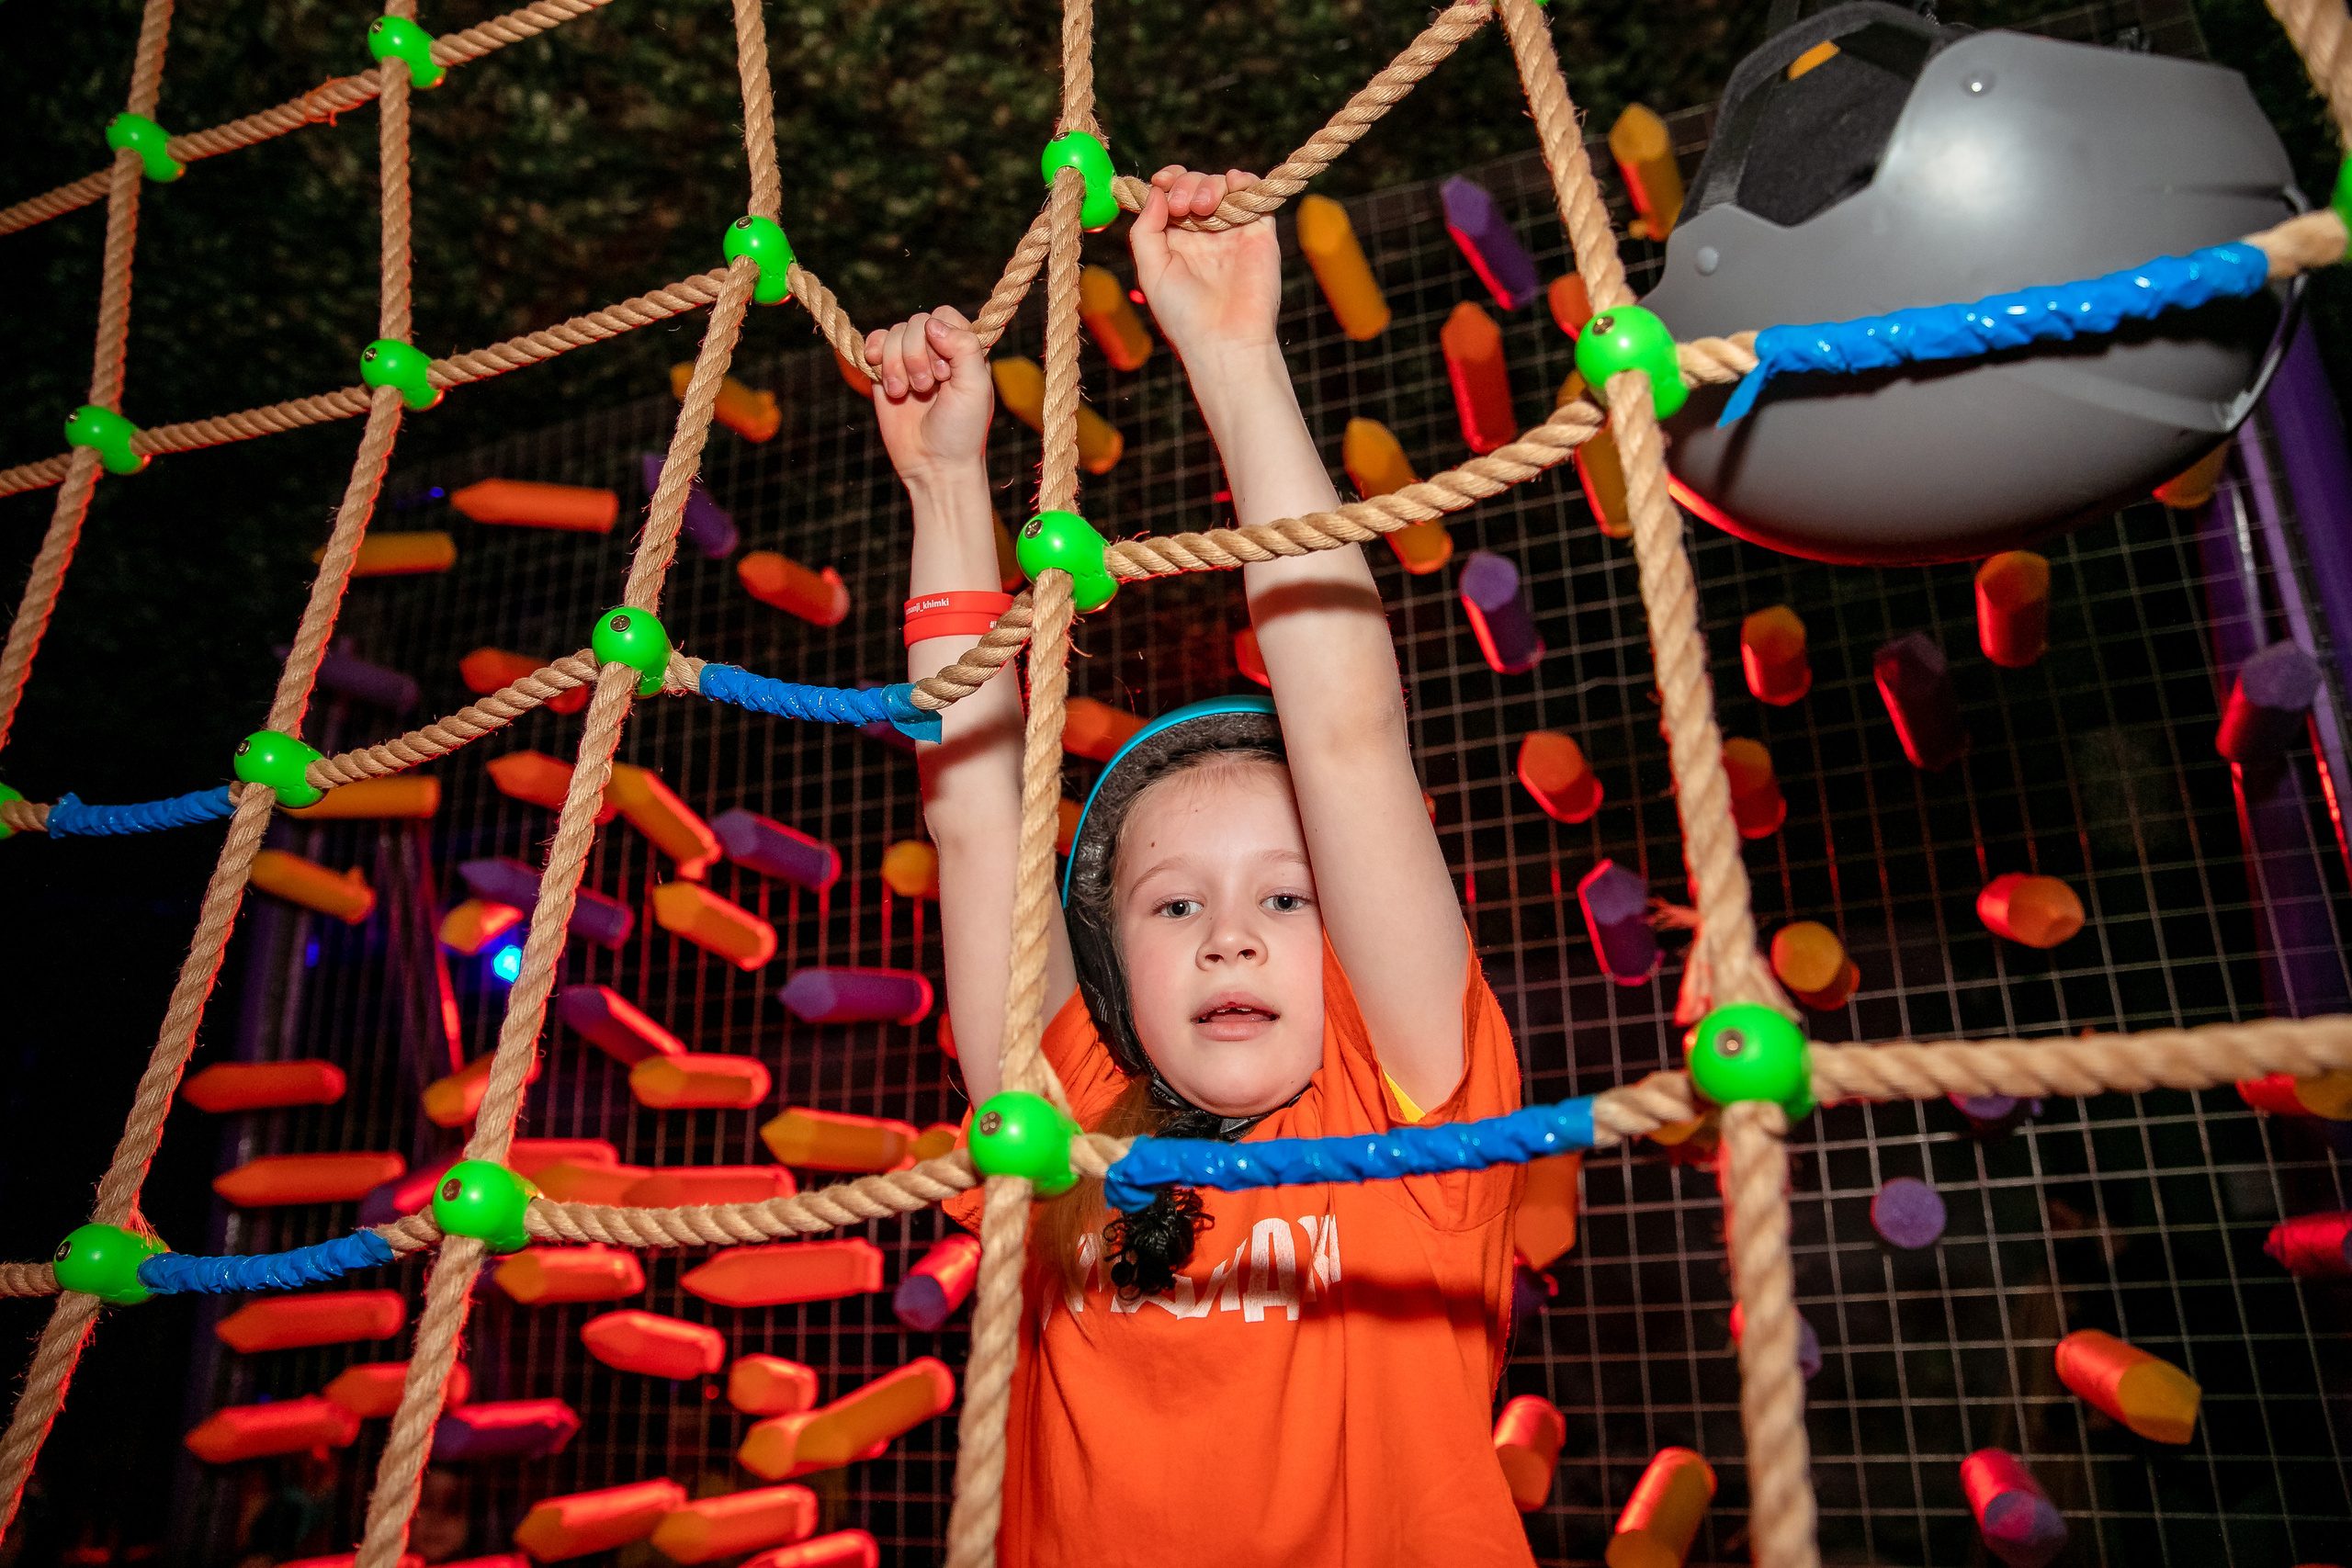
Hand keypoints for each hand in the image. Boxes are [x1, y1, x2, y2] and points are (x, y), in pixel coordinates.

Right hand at [864, 306, 993, 487]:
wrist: (933, 466)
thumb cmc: (962, 430)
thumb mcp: (976, 387)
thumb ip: (964, 347)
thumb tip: (931, 323)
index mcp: (963, 350)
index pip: (943, 315)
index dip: (939, 337)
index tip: (946, 373)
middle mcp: (937, 351)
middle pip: (915, 323)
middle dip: (916, 355)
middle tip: (927, 388)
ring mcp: (909, 361)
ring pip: (893, 334)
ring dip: (895, 363)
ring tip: (905, 393)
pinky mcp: (884, 374)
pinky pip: (873, 344)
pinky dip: (873, 353)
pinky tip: (878, 371)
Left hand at [1131, 167, 1282, 359]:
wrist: (1225, 340)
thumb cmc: (1184, 314)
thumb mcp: (1151, 271)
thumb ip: (1146, 230)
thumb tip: (1157, 191)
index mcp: (1176, 241)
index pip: (1171, 196)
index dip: (1167, 181)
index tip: (1160, 181)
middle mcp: (1204, 233)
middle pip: (1195, 185)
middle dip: (1186, 185)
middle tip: (1183, 208)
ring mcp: (1232, 231)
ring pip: (1222, 185)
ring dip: (1210, 184)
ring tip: (1203, 207)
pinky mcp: (1260, 233)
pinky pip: (1255, 194)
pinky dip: (1244, 181)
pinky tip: (1232, 186)